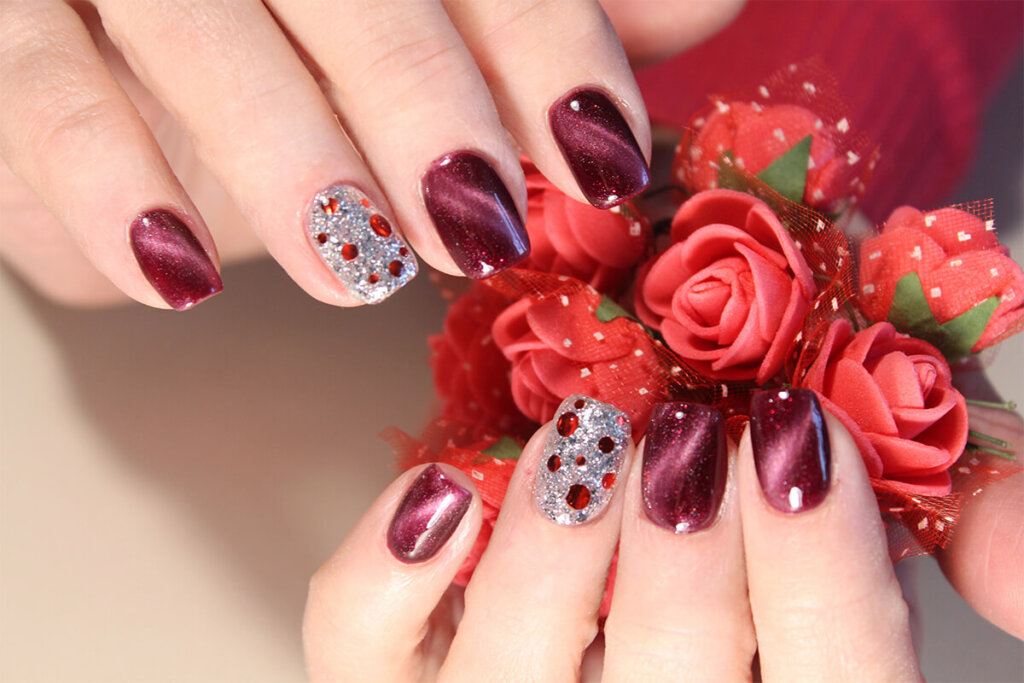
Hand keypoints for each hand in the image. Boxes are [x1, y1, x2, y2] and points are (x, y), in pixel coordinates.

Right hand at [0, 0, 742, 309]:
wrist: (111, 28)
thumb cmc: (300, 31)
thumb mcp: (431, 3)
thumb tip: (707, 1)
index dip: (542, 39)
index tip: (599, 154)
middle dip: (415, 97)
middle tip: (476, 220)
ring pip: (193, 31)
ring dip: (280, 153)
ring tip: (354, 264)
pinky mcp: (1, 23)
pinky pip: (32, 95)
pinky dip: (97, 180)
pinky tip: (170, 271)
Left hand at [304, 389, 935, 680]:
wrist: (616, 519)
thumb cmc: (747, 516)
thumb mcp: (856, 517)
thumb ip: (961, 520)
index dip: (816, 573)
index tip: (791, 434)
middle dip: (681, 556)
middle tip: (685, 433)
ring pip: (504, 682)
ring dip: (551, 547)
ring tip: (587, 431)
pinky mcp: (389, 674)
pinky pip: (359, 642)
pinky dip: (387, 566)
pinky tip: (444, 485)